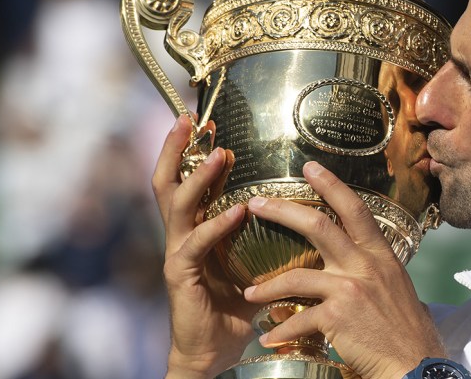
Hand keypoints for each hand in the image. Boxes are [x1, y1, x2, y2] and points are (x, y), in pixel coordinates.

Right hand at [154, 115, 258, 377]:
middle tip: (188, 118)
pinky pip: (196, 245)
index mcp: (196, 228)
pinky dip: (216, 226)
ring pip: (178, 206)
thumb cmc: (236, 305)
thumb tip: (303, 208)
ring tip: (220, 155)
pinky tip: (237, 211)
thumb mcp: (254, 260)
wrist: (214, 350)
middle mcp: (180, 235)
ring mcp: (177, 254)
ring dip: (199, 178)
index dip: (192, 150)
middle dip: (176, 148)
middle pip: (167, 182)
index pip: (187, 180)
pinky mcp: (181, 276)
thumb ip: (267, 234)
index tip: (204, 119)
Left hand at [243, 161, 445, 378]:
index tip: (310, 167)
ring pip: (296, 275)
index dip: (332, 184)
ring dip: (267, 286)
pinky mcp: (337, 317)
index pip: (355, 209)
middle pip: (319, 226)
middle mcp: (365, 265)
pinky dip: (280, 329)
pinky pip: (298, 319)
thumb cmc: (405, 328)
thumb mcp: (395, 286)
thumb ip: (373, 268)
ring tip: (250, 292)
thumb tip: (358, 257)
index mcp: (380, 254)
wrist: (414, 362)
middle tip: (256, 203)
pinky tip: (268, 336)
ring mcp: (350, 289)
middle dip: (283, 210)